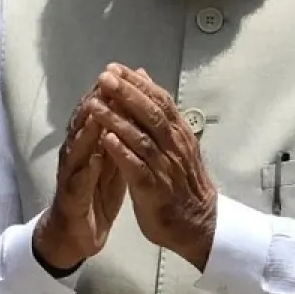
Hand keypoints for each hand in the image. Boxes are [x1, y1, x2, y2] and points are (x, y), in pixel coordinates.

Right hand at [32, 69, 129, 271]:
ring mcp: (71, 173)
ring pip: (76, 146)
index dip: (108, 93)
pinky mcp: (71, 196)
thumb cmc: (94, 193)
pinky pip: (78, 180)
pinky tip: (94, 158)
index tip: (123, 72)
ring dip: (86, 128)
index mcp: (89, 143)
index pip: (96, 112)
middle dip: (95, 101)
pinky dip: (86, 167)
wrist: (77, 233)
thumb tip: (132, 107)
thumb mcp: (110, 160)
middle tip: (107, 80)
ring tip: (96, 110)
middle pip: (83, 122)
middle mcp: (76, 153)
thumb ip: (119, 135)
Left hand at [93, 64, 218, 269]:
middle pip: (151, 114)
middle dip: (127, 94)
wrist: (198, 224)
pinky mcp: (154, 189)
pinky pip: (138, 167)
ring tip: (96, 104)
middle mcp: (174, 146)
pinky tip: (107, 140)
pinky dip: (123, 152)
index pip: (159, 100)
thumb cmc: (181, 181)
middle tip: (105, 77)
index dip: (137, 84)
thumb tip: (144, 77)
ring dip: (117, 120)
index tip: (115, 68)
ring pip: (141, 138)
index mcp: (178, 133)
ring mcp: (165, 167)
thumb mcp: (174, 142)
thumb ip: (158, 110)